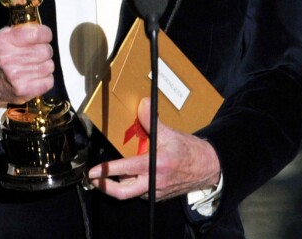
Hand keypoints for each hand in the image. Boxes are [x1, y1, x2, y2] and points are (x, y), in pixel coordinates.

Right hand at [0, 23, 53, 108]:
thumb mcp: (3, 38)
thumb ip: (21, 30)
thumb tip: (40, 27)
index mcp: (4, 41)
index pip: (37, 34)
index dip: (45, 34)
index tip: (44, 37)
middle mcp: (8, 58)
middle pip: (46, 51)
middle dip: (45, 51)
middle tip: (37, 54)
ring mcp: (16, 76)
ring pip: (49, 66)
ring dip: (45, 66)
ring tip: (34, 66)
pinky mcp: (23, 90)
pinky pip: (49, 81)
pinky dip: (45, 79)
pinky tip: (34, 77)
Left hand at [87, 98, 220, 200]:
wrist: (208, 167)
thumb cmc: (190, 151)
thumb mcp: (170, 133)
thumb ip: (151, 120)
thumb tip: (142, 104)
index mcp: (155, 165)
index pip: (125, 170)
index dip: (107, 171)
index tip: (94, 171)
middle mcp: (154, 182)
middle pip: (123, 192)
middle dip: (105, 187)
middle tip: (94, 179)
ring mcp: (156, 192)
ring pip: (131, 193)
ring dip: (119, 185)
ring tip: (108, 176)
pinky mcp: (159, 196)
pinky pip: (141, 193)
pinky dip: (132, 186)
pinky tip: (128, 177)